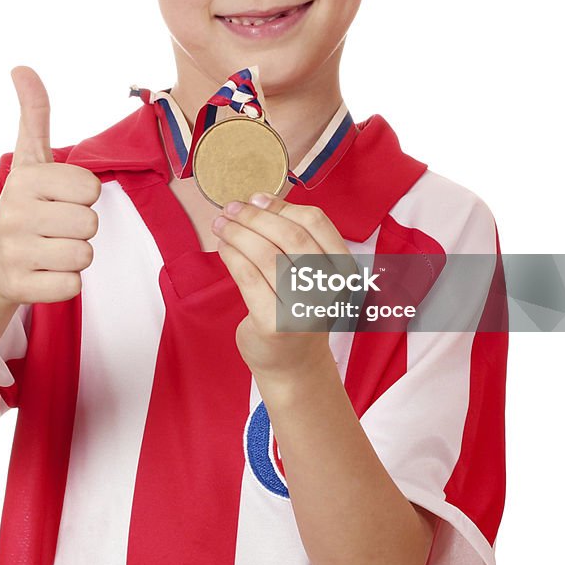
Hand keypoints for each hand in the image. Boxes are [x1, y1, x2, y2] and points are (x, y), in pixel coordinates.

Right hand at [0, 65, 101, 305]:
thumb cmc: (24, 202)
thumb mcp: (29, 157)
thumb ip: (34, 113)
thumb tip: (21, 67)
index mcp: (24, 180)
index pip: (91, 189)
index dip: (83, 196)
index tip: (60, 198)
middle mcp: (14, 215)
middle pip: (90, 224)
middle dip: (80, 226)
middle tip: (55, 226)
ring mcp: (14, 253)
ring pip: (84, 256)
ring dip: (74, 254)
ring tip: (50, 247)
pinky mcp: (19, 288)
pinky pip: (72, 286)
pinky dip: (65, 282)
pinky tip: (43, 272)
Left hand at [212, 193, 351, 380]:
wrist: (293, 366)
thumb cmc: (297, 310)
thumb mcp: (309, 274)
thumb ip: (293, 240)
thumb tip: (260, 201)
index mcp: (344, 269)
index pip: (316, 222)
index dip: (283, 206)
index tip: (256, 198)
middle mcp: (330, 289)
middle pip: (290, 235)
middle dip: (254, 217)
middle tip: (230, 208)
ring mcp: (305, 308)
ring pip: (266, 254)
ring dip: (237, 233)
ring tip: (220, 225)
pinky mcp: (276, 324)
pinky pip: (248, 277)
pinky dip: (232, 255)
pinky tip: (223, 248)